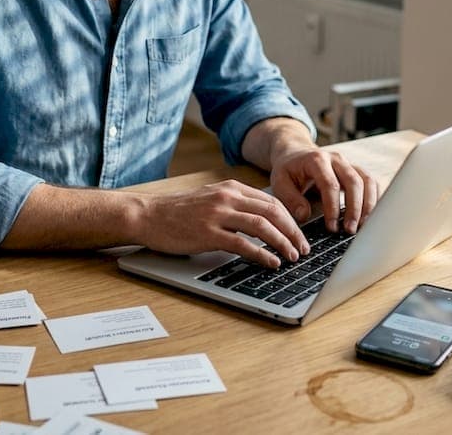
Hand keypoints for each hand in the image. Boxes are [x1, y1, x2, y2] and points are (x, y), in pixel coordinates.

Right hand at [136, 180, 310, 267]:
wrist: (148, 215)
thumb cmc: (177, 212)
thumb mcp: (210, 199)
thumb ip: (234, 205)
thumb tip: (262, 222)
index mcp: (231, 188)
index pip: (272, 201)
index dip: (291, 219)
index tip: (300, 235)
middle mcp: (228, 197)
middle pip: (273, 212)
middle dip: (293, 232)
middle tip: (303, 248)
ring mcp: (218, 214)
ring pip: (263, 226)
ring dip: (282, 243)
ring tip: (292, 257)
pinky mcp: (208, 233)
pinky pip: (243, 244)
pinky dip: (262, 254)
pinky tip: (271, 262)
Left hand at [269, 148, 380, 234]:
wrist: (295, 153)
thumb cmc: (288, 170)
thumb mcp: (280, 182)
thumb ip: (290, 199)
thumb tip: (305, 215)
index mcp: (316, 160)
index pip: (330, 184)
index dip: (333, 208)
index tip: (332, 227)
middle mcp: (336, 159)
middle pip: (354, 181)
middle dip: (355, 208)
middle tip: (350, 230)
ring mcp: (348, 163)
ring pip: (367, 181)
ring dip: (368, 205)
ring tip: (363, 226)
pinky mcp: (355, 170)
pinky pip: (371, 183)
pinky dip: (374, 199)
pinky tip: (371, 216)